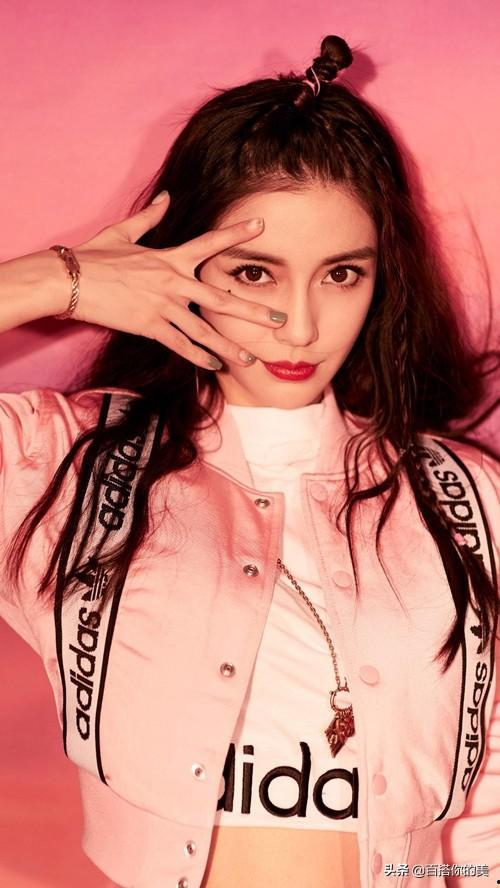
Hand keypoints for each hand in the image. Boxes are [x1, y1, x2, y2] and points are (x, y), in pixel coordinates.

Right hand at [61, 193, 285, 368]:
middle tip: (281, 318)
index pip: (210, 244)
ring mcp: (162, 306)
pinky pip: (179, 345)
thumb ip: (150, 217)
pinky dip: (198, 357)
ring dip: (229, 346)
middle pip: (221, 298)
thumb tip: (167, 196)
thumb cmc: (94, 255)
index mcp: (170, 257)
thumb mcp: (123, 231)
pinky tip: (214, 366)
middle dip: (254, 309)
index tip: (261, 228)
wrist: (69, 279)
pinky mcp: (148, 326)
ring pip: (204, 330)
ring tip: (251, 357)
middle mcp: (173, 282)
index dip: (236, 235)